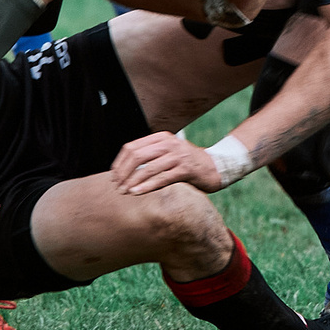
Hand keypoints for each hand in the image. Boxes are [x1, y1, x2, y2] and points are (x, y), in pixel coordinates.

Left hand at [109, 129, 225, 195]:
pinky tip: (137, 193)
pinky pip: (162, 178)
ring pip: (148, 168)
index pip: (131, 147)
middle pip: (137, 156)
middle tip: (117, 185)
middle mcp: (169, 143)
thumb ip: (151, 156)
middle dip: (123, 172)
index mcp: (161, 137)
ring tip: (125, 191)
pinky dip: (147, 186)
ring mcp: (178, 155)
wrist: (216, 167)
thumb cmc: (188, 163)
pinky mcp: (186, 169)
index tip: (114, 176)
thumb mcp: (168, 153)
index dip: (119, 162)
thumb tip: (124, 170)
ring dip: (133, 182)